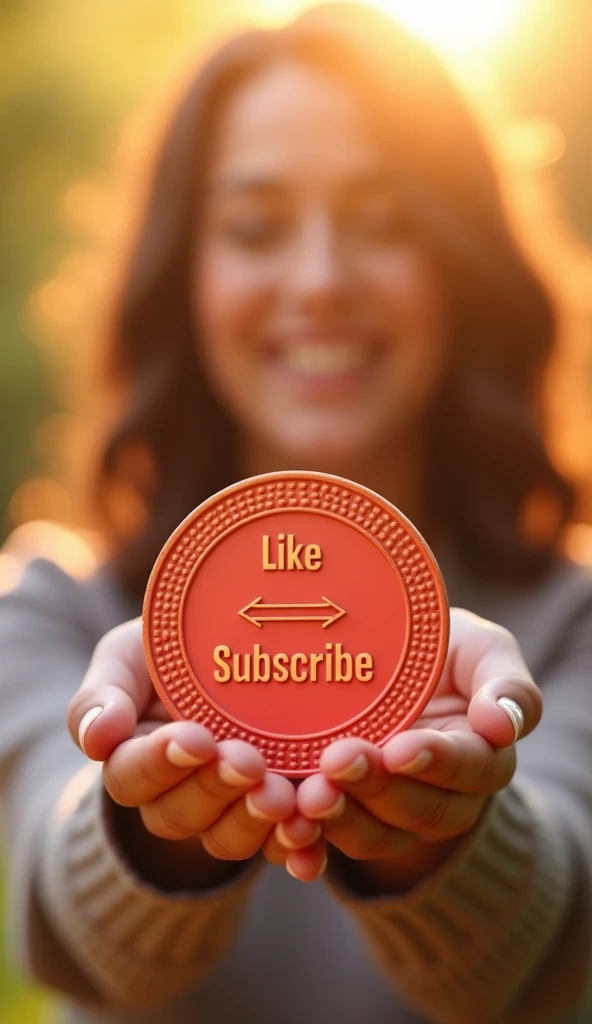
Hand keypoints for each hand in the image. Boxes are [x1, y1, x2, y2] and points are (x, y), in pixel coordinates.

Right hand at [67, 619, 295, 878]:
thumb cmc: (171, 651)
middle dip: (215, 791)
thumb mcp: (128, 657)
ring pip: (226, 839)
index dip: (161, 764)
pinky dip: (294, 850)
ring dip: (253, 822)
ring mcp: (225, 812)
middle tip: (248, 764)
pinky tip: (310, 838)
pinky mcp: (272, 819)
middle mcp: (175, 796)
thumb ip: (103, 694)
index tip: (196, 739)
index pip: (131, 777)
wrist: (235, 651)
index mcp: (133, 760)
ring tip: (281, 797)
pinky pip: (278, 847)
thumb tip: (97, 739)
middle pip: (180, 815)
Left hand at [283, 608, 541, 887]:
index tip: (400, 749)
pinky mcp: (348, 819)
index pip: (470, 768)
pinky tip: (290, 835)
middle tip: (338, 761)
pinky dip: (310, 847)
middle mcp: (445, 797)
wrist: (386, 658)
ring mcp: (394, 815)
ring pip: (377, 836)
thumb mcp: (484, 650)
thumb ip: (506, 683)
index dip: (437, 762)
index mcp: (483, 756)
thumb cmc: (443, 648)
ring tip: (309, 795)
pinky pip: (332, 844)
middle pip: (420, 810)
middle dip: (378, 789)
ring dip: (343, 819)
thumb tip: (502, 724)